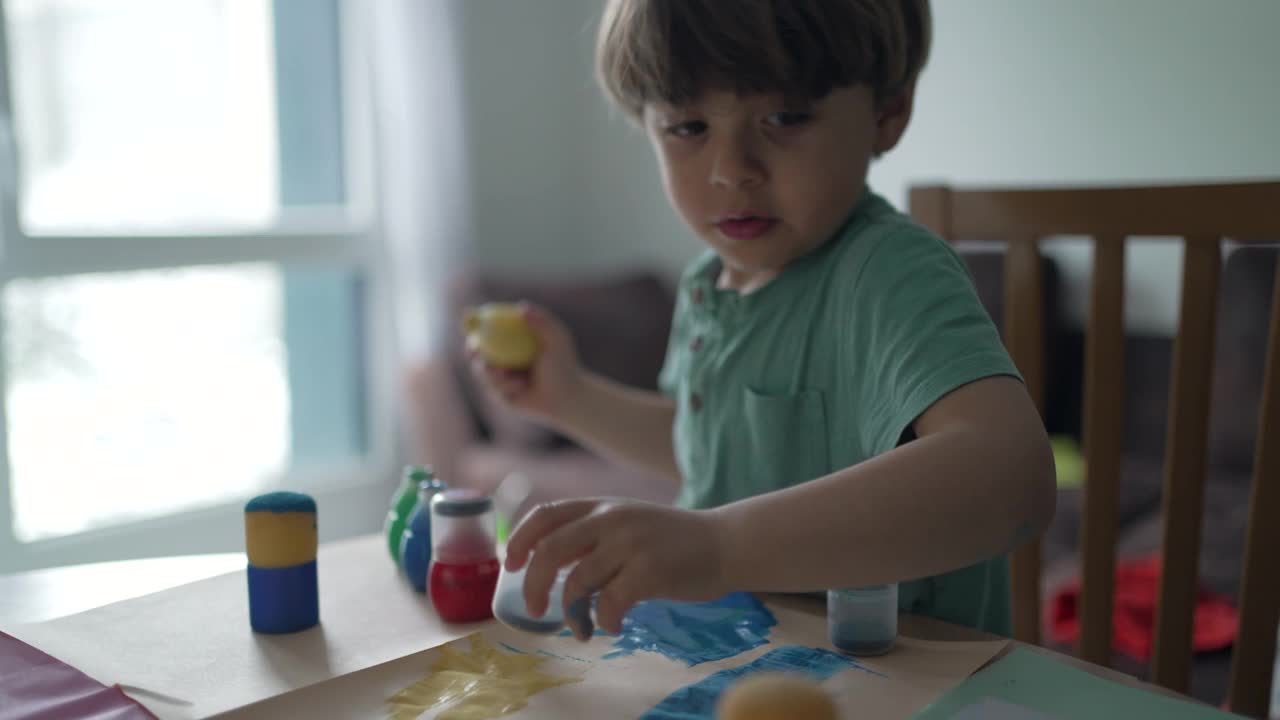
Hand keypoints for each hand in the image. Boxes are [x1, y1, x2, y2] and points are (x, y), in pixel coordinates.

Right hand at [467, 303, 584, 423]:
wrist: (567, 397)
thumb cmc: (564, 366)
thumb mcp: (556, 340)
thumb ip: (542, 321)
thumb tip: (521, 306)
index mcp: (513, 342)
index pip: (489, 331)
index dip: (475, 325)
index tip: (468, 318)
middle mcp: (504, 359)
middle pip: (477, 351)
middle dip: (471, 349)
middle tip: (475, 349)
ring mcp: (501, 378)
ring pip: (483, 371)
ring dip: (493, 372)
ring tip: (513, 375)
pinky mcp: (501, 396)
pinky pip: (493, 389)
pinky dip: (506, 386)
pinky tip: (522, 387)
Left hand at [504, 498, 730, 639]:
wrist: (724, 543)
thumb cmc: (672, 541)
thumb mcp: (627, 523)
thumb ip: (591, 536)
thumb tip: (545, 565)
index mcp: (600, 506)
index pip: (544, 515)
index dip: (520, 540)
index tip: (512, 565)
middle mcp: (611, 519)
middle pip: (550, 551)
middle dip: (534, 585)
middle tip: (536, 609)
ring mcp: (630, 543)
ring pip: (577, 582)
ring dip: (572, 614)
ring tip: (583, 628)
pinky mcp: (650, 569)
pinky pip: (609, 602)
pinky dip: (603, 621)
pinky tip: (611, 625)